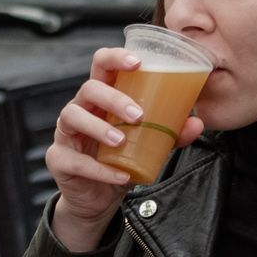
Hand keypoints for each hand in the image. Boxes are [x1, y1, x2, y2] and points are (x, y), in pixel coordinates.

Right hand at [46, 46, 203, 251]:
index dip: (115, 57)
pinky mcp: (59, 159)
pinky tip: (120, 175)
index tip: (137, 62)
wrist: (99, 199)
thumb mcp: (149, 145)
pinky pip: (75, 160)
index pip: (102, 65)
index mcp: (102, 98)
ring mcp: (66, 133)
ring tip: (121, 141)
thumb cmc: (120, 161)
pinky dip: (100, 169)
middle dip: (113, 98)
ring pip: (73, 116)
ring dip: (99, 127)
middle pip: (89, 88)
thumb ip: (170, 133)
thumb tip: (196, 123)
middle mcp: (81, 108)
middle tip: (138, 115)